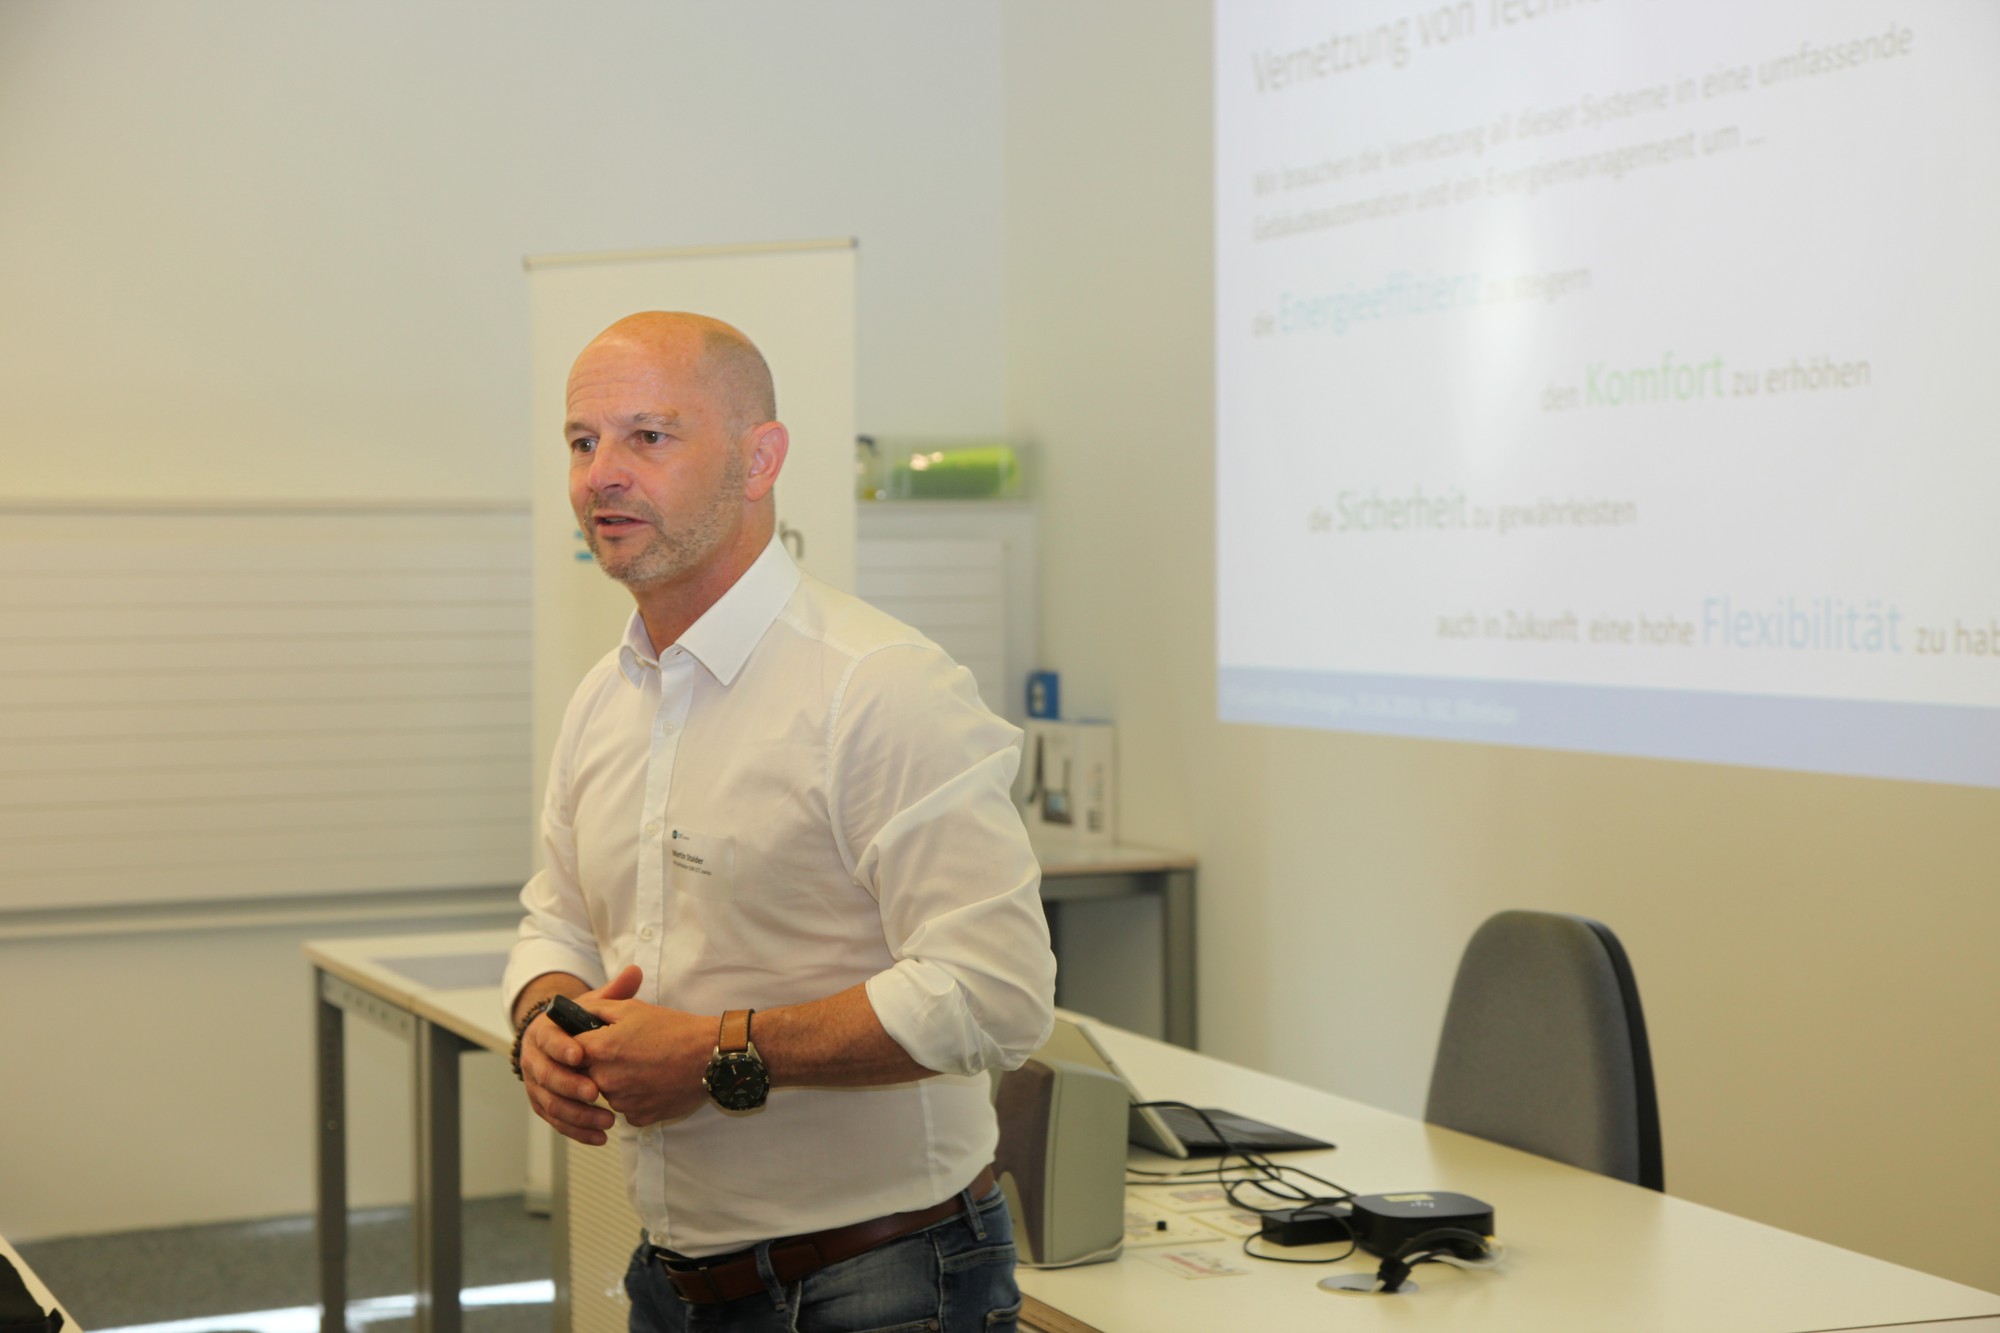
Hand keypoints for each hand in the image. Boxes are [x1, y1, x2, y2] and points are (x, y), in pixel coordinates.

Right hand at [519, 967, 641, 1145]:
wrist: (559, 1042)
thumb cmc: (579, 1023)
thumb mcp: (593, 1006)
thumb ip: (613, 993)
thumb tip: (635, 972)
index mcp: (544, 1032)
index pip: (548, 1039)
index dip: (562, 1047)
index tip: (580, 1056)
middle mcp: (534, 1060)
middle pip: (546, 1076)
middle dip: (570, 1086)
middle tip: (596, 1094)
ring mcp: (536, 1085)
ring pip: (550, 1104)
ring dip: (577, 1115)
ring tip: (606, 1121)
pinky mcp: (543, 1104)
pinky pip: (556, 1121)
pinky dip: (576, 1131)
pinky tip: (599, 1138)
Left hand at [573, 965, 717, 1126]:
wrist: (710, 1056)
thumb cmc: (673, 1028)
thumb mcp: (632, 1008)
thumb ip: (596, 1009)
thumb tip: (575, 1014)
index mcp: (599, 1050)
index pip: (568, 1051)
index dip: (578, 1044)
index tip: (590, 1040)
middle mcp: (605, 1080)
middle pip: (585, 1074)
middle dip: (597, 1063)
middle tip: (624, 1051)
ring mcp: (622, 1103)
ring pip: (607, 1093)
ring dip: (616, 1082)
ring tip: (643, 1064)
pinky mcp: (638, 1118)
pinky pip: (626, 1108)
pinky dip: (635, 1097)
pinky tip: (653, 1081)